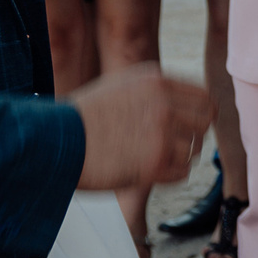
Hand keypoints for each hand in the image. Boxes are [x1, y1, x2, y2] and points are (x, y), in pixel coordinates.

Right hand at [67, 63, 216, 189]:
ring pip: (194, 150)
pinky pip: (182, 173)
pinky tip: (147, 171)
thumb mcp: (120, 87)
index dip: (201, 115)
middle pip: (206, 123)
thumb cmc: (81, 118)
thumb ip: (154, 91)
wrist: (52, 142)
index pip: (205, 98)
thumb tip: (189, 105)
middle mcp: (163, 103)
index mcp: (156, 81)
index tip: (192, 127)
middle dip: (193, 136)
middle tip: (172, 146)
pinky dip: (168, 177)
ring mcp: (160, 133)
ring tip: (148, 158)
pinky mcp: (154, 163)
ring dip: (176, 158)